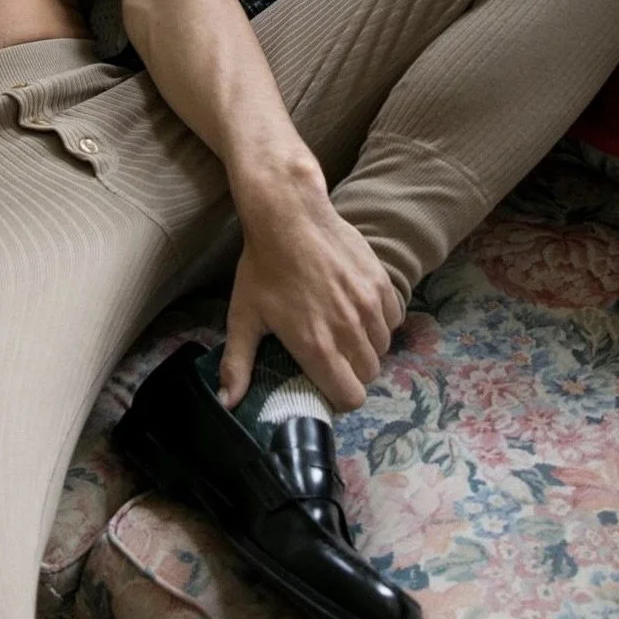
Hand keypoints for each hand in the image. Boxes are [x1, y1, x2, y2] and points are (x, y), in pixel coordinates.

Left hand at [219, 159, 403, 413]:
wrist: (288, 216)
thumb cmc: (263, 267)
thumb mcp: (243, 316)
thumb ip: (237, 364)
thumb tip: (226, 402)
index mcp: (317, 347)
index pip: (350, 397)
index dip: (339, 396)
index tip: (326, 383)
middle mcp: (349, 330)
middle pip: (368, 374)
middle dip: (352, 371)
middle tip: (333, 354)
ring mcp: (369, 305)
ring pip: (383, 346)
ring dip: (367, 345)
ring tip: (343, 330)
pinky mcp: (381, 283)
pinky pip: (393, 318)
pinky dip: (380, 320)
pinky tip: (358, 309)